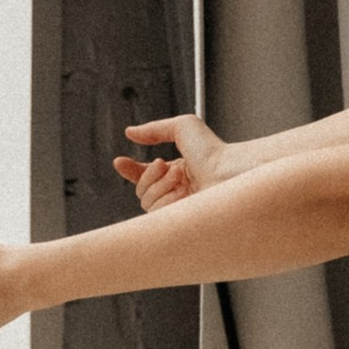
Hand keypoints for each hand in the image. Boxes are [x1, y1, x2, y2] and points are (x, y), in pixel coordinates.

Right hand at [113, 112, 227, 209]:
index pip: (146, 175)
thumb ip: (154, 129)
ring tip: (180, 177)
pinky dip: (166, 200)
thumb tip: (130, 132)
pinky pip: (157, 214)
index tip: (119, 161)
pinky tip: (181, 193)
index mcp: (179, 170)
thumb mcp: (182, 127)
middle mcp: (178, 190)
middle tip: (163, 164)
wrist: (229, 172)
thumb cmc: (213, 150)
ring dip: (159, 186)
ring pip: (146, 201)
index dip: (130, 170)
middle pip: (142, 190)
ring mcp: (180, 206)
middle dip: (147, 175)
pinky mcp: (181, 221)